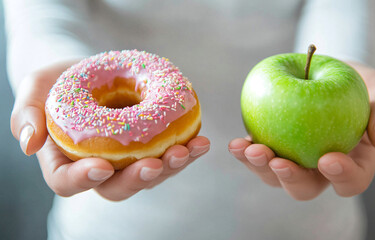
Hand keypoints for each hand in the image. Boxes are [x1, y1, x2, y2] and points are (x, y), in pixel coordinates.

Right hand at [10, 61, 209, 200]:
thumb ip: (27, 113)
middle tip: (155, 164)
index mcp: (66, 162)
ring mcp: (128, 161)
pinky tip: (201, 141)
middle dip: (138, 179)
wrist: (90, 72)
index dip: (84, 179)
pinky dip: (186, 150)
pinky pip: (168, 155)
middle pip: (117, 187)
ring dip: (171, 167)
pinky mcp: (151, 147)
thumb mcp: (36, 88)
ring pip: (149, 175)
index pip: (69, 183)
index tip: (101, 166)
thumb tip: (29, 144)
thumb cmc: (59, 82)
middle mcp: (100, 168)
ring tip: (189, 150)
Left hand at [229, 61, 374, 200]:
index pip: (352, 180)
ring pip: (275, 176)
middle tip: (278, 161)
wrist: (326, 71)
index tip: (328, 159)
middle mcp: (319, 167)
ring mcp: (293, 158)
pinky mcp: (271, 145)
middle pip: (305, 187)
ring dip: (260, 167)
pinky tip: (235, 144)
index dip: (341, 176)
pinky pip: (255, 155)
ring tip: (248, 149)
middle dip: (290, 178)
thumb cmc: (358, 83)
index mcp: (352, 162)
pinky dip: (244, 152)